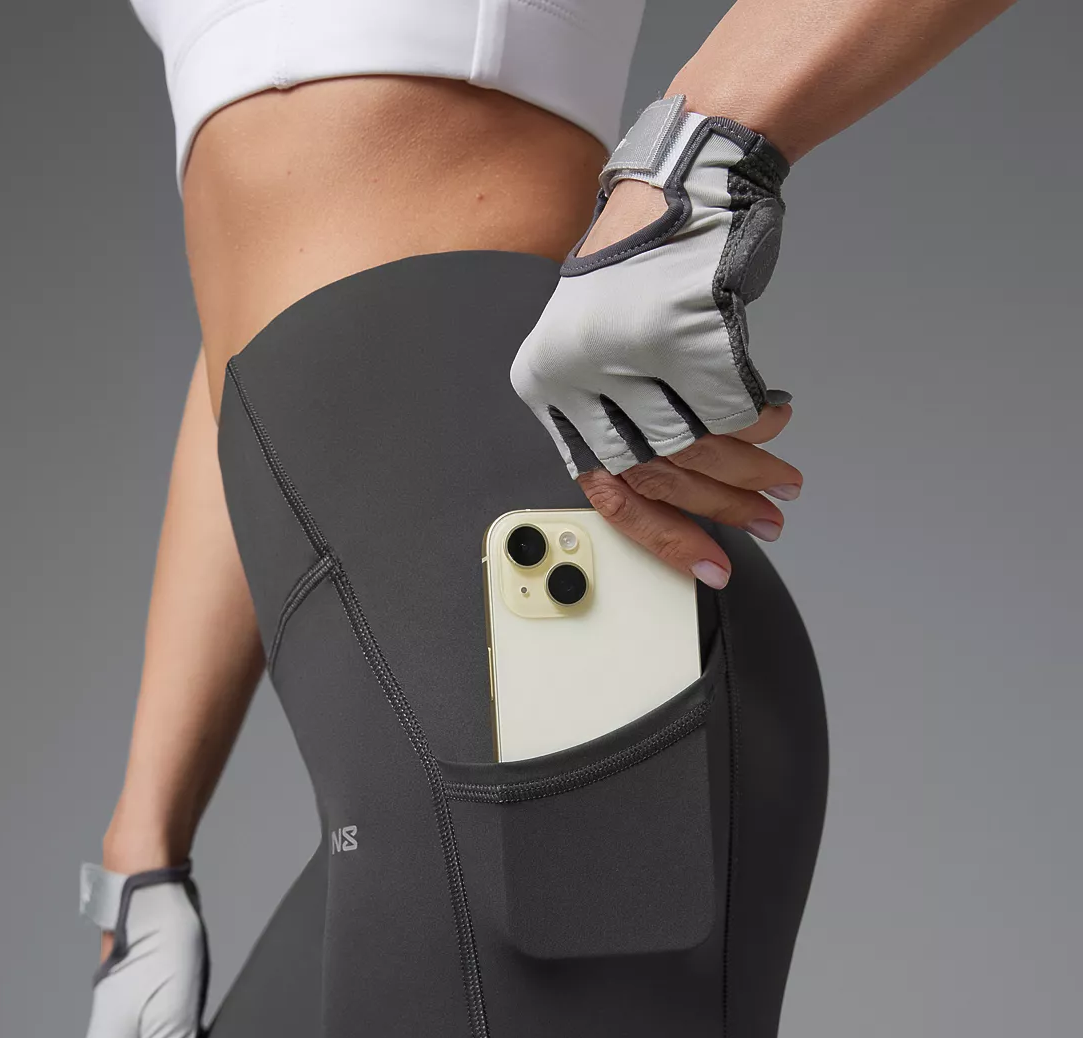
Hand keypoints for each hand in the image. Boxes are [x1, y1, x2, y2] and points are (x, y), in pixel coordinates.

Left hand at [511, 95, 796, 584]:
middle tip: (764, 519)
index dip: (666, 534)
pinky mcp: (684, 337)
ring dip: (753, 471)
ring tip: (782, 482)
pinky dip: (762, 425)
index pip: (609, 489)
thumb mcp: (598, 345)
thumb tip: (664, 494)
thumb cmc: (640, 262)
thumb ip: (616, 416)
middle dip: (722, 506)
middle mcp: (580, 377)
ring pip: (702, 448)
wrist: (680, 181)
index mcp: (549, 387)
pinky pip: (735, 410)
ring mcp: (632, 357)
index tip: (708, 561)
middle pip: (661, 474)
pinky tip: (777, 423)